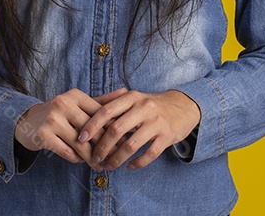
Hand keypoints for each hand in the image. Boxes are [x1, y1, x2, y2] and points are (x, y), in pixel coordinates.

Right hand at [14, 87, 127, 164]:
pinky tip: (81, 160)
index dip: (113, 130)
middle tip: (114, 158)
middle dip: (104, 146)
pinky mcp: (43, 134)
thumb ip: (101, 100)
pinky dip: (76, 158)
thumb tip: (125, 91)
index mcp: (74, 95)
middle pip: (92, 130)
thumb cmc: (60, 113)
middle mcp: (63, 104)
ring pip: (80, 143)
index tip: (123, 142)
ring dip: (91, 157)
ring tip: (99, 164)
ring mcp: (52, 119)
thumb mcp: (78, 104)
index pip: (100, 114)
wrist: (27, 121)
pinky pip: (67, 152)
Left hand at [76, 89, 201, 171]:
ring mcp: (156, 122)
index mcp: (131, 97)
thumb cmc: (151, 105)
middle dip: (102, 147)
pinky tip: (130, 166)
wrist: (183, 106)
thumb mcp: (134, 98)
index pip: (106, 111)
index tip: (80, 139)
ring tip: (108, 166)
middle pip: (116, 130)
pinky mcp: (167, 136)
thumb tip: (87, 116)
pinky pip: (149, 154)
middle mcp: (144, 108)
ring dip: (116, 159)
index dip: (91, 125)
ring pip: (131, 145)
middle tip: (94, 159)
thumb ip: (113, 105)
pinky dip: (137, 163)